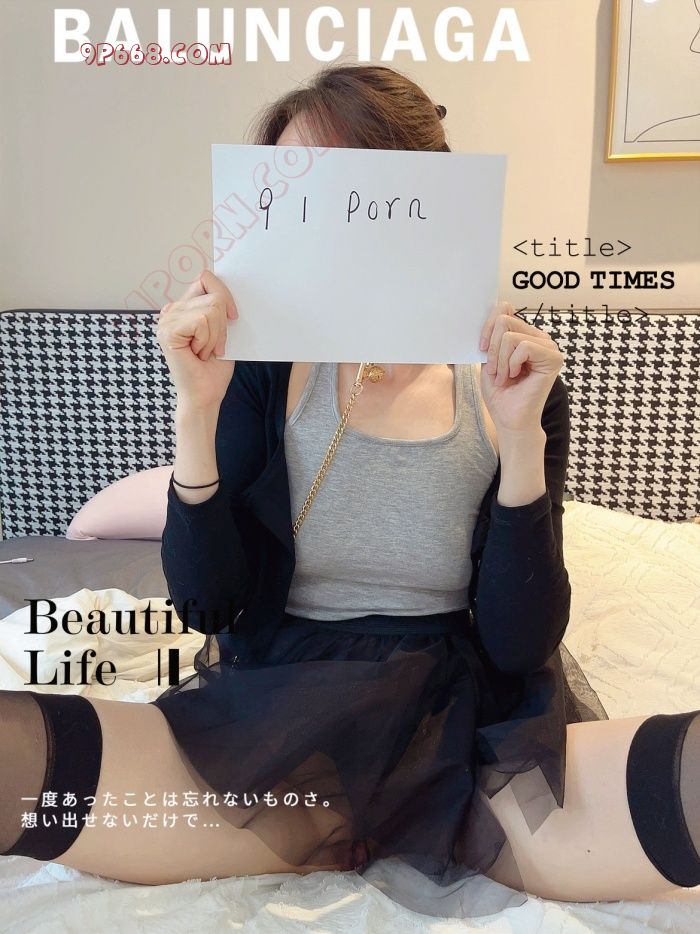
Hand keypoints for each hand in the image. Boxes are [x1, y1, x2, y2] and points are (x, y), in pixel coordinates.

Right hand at [156, 270, 238, 409]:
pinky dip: (208, 340)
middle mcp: (171, 311)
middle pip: (212, 292)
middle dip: (223, 323)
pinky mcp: (167, 331)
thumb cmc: (214, 368)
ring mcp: (166, 320)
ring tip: (205, 351)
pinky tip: (199, 353)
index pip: (205, 278)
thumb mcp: (222, 331)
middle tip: (213, 345)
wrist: (205, 395)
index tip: (232, 318)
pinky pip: (203, 320)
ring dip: (216, 335)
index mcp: (183, 308)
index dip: (224, 295)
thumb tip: (227, 290)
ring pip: (211, 308)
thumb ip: (220, 308)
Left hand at [479, 301, 563, 433]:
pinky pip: (522, 346)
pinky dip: (511, 363)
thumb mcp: (489, 360)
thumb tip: (490, 313)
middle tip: (494, 371)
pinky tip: (515, 376)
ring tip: (504, 377)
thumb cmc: (500, 393)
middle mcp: (539, 338)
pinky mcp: (553, 358)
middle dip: (492, 349)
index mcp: (524, 335)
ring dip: (500, 360)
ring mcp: (548, 347)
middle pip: (505, 320)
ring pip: (511, 335)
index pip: (504, 309)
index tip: (481, 348)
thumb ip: (492, 337)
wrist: (509, 419)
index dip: (488, 325)